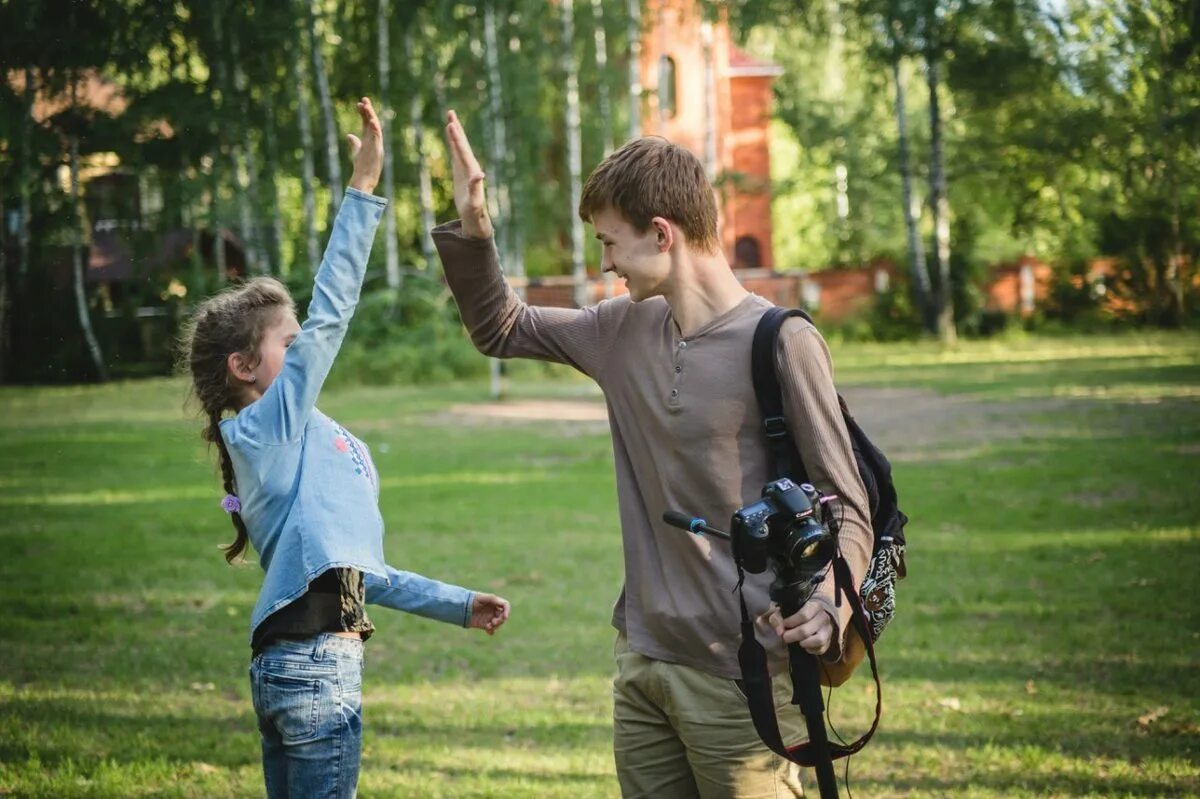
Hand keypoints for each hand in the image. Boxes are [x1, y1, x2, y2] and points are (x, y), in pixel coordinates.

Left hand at [347, 97, 383, 193]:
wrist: (364, 179)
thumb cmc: (361, 168)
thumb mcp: (356, 152)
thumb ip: (354, 143)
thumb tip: (349, 135)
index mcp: (369, 140)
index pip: (366, 123)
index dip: (363, 113)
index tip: (359, 104)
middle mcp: (374, 141)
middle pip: (371, 122)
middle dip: (368, 111)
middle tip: (364, 99)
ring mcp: (376, 145)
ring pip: (375, 127)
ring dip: (371, 116)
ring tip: (367, 106)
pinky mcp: (377, 151)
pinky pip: (377, 137)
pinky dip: (376, 129)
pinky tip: (372, 121)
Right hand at [444, 109, 492, 238]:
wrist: (476, 219)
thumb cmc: (475, 213)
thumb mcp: (475, 202)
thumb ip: (476, 188)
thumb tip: (479, 175)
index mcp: (472, 171)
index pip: (463, 151)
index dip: (457, 138)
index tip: (450, 124)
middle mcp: (471, 167)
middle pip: (463, 144)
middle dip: (457, 129)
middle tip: (451, 112)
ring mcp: (466, 168)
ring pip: (460, 146)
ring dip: (455, 132)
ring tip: (450, 118)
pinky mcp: (462, 172)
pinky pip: (457, 154)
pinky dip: (453, 143)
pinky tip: (451, 136)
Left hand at [467, 592, 509, 634]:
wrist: (461, 607)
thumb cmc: (472, 599)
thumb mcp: (484, 598)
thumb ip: (494, 599)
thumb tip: (505, 605)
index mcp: (494, 602)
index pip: (505, 606)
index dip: (507, 611)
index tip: (504, 617)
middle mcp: (493, 610)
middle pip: (503, 616)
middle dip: (500, 620)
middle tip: (494, 622)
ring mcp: (489, 617)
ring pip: (498, 624)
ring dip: (496, 626)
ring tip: (488, 626)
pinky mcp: (484, 625)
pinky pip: (492, 630)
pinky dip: (492, 631)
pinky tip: (488, 630)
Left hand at [765, 602, 834, 655]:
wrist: (812, 618)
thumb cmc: (795, 613)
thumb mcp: (784, 611)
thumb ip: (777, 618)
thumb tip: (780, 631)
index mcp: (814, 606)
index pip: (803, 615)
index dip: (791, 622)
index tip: (784, 625)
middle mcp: (824, 617)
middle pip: (806, 630)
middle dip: (792, 635)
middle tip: (785, 637)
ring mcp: (828, 630)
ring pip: (818, 640)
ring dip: (804, 643)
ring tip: (798, 641)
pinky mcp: (828, 641)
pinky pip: (821, 649)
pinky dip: (811, 649)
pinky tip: (804, 645)